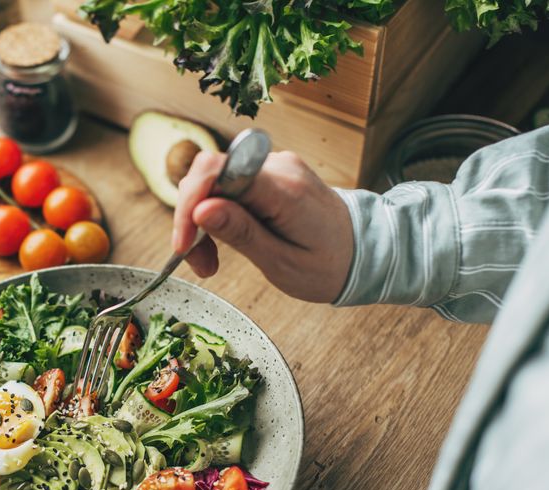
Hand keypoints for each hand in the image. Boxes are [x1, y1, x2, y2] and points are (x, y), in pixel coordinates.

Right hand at [172, 150, 354, 303]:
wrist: (365, 250)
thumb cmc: (329, 264)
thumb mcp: (283, 263)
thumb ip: (241, 233)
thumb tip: (201, 209)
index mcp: (284, 190)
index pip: (216, 172)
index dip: (188, 204)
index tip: (183, 244)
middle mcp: (277, 167)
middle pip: (208, 174)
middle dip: (189, 217)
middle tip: (196, 261)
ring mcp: (273, 167)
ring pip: (212, 181)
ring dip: (199, 220)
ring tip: (208, 260)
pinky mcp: (268, 174)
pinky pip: (227, 186)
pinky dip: (215, 215)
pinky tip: (220, 242)